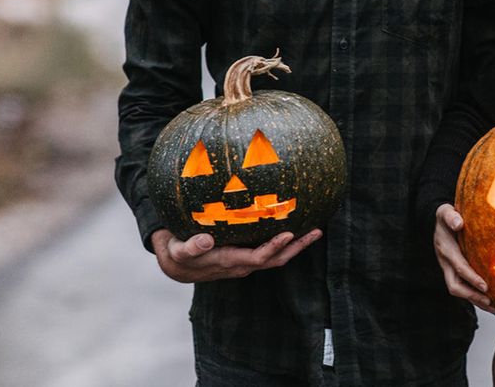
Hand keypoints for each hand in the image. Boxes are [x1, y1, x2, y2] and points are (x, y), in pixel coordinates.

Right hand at [151, 228, 320, 282]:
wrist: (177, 266)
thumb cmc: (177, 254)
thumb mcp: (178, 250)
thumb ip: (191, 246)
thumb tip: (206, 239)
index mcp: (229, 261)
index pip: (258, 257)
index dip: (274, 247)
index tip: (289, 233)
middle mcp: (242, 264)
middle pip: (276, 259)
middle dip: (297, 247)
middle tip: (316, 230)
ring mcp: (246, 261)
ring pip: (276, 256)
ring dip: (296, 245)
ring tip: (315, 229)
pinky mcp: (246, 255)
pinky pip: (270, 251)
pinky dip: (285, 242)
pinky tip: (295, 228)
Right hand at [432, 203, 494, 311]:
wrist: (436, 222)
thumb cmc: (446, 216)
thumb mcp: (446, 212)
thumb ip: (451, 216)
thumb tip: (459, 223)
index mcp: (446, 250)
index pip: (459, 268)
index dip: (472, 278)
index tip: (486, 286)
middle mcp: (445, 263)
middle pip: (455, 286)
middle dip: (473, 296)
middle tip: (491, 302)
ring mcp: (448, 269)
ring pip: (459, 291)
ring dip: (476, 300)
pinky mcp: (453, 272)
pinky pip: (463, 288)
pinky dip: (475, 296)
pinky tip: (490, 302)